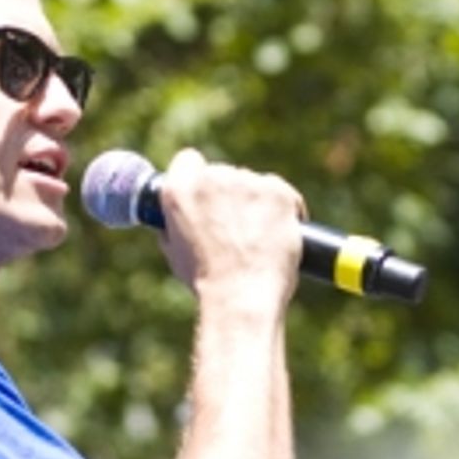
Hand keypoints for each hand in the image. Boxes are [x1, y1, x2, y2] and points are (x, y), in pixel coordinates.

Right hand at [157, 147, 303, 307]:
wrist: (241, 296)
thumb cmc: (207, 281)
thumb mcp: (174, 252)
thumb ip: (176, 223)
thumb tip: (180, 218)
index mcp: (180, 188)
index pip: (188, 161)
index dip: (197, 178)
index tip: (206, 196)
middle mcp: (213, 177)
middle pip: (224, 174)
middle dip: (229, 195)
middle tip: (234, 229)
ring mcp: (248, 182)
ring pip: (254, 184)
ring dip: (256, 204)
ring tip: (256, 241)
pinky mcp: (279, 192)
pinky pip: (282, 194)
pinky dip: (283, 211)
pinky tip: (277, 235)